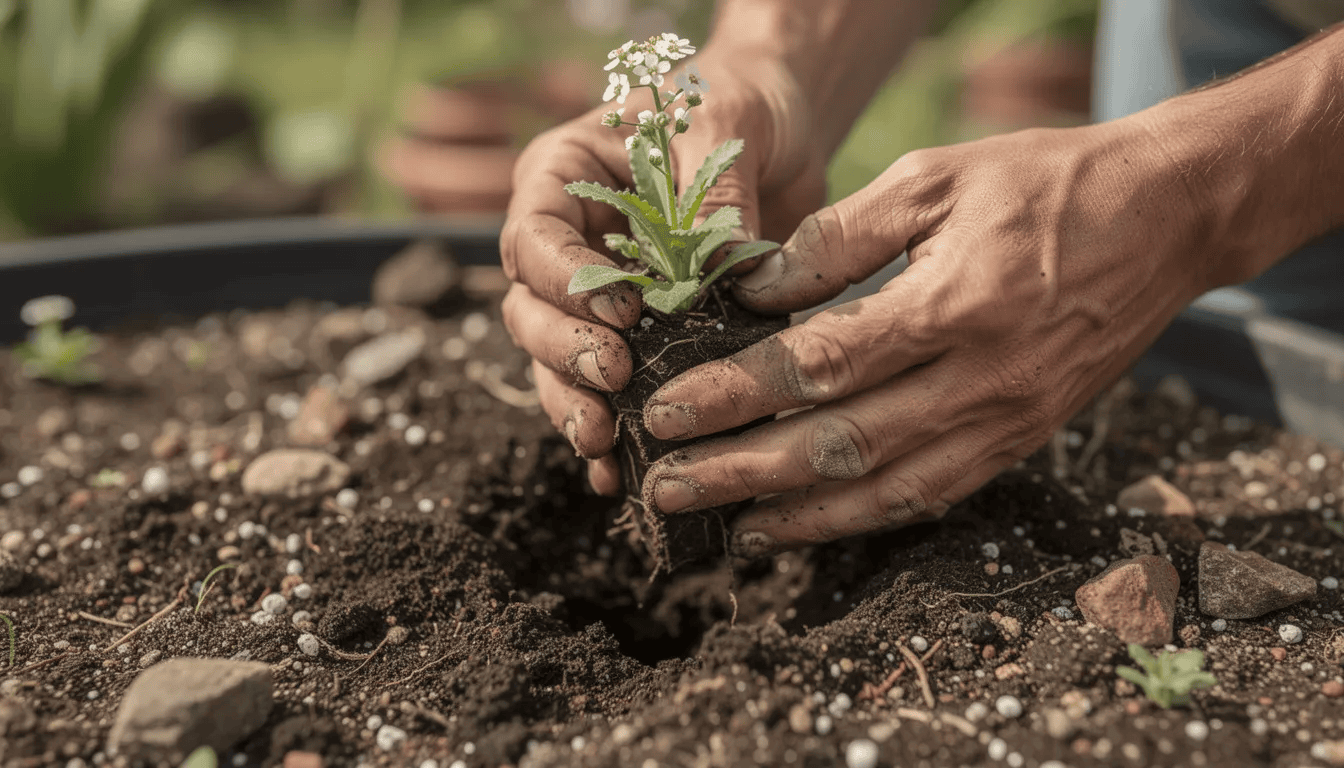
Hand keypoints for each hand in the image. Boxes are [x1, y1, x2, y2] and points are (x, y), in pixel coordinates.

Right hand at [499, 54, 825, 491]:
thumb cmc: (735, 106)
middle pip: (532, 310)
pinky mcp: (634, 334)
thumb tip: (712, 271)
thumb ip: (710, 195)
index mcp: (562, 177)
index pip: (534, 237)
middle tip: (615, 380)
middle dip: (566, 353)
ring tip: (605, 443)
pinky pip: (604, 386)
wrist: (773, 130)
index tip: (621, 314)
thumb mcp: (725, 127)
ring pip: (556, 361)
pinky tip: (617, 469)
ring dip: (575, 404)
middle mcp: (564, 241)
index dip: (567, 283)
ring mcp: (591, 294)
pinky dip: (609, 427)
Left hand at [639, 118, 1217, 554]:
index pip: (817, 367)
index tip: (666, 413)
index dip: (733, 396)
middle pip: (838, 444)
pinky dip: (865, 519)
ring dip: (797, 516)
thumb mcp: (935, 178)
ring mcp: (1007, 420)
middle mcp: (980, 380)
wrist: (1167, 218)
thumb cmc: (1044, 184)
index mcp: (951, 305)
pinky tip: (812, 525)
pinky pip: (934, 496)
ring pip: (885, 490)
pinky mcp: (1023, 439)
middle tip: (666, 488)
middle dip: (742, 472)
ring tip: (726, 529)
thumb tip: (755, 291)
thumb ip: (840, 236)